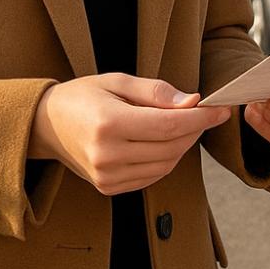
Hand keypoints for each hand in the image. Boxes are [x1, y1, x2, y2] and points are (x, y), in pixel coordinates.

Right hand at [29, 74, 230, 195]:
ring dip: (183, 145)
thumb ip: (156, 91)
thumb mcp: (118, 81)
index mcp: (109, 123)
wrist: (46, 126)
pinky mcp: (109, 187)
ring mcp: (107, 176)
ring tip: (183, 124)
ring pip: (166, 164)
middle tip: (206, 113)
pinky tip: (164, 142)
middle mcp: (107, 155)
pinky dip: (167, 159)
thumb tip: (192, 102)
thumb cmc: (84, 96)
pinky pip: (153, 175)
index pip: (170, 125)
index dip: (201, 118)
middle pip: (172, 147)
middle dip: (196, 130)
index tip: (222, 109)